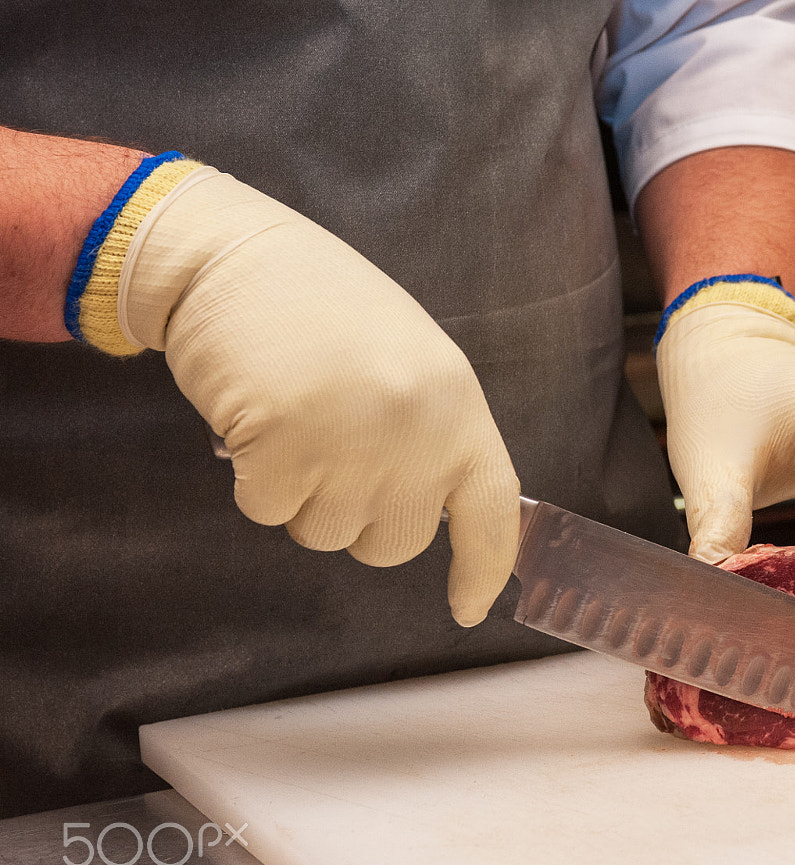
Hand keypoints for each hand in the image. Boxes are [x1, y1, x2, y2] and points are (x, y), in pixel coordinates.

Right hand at [120, 169, 518, 623]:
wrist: (231, 254)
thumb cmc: (321, 308)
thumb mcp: (412, 365)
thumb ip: (433, 436)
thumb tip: (437, 515)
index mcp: (458, 406)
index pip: (492, 511)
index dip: (484, 568)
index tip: (468, 609)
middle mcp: (418, 431)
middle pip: (392, 544)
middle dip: (355, 515)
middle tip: (330, 444)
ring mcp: (352, 441)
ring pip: (324, 533)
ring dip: (299, 493)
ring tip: (294, 415)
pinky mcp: (282, 446)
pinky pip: (266, 511)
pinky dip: (251, 478)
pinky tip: (254, 417)